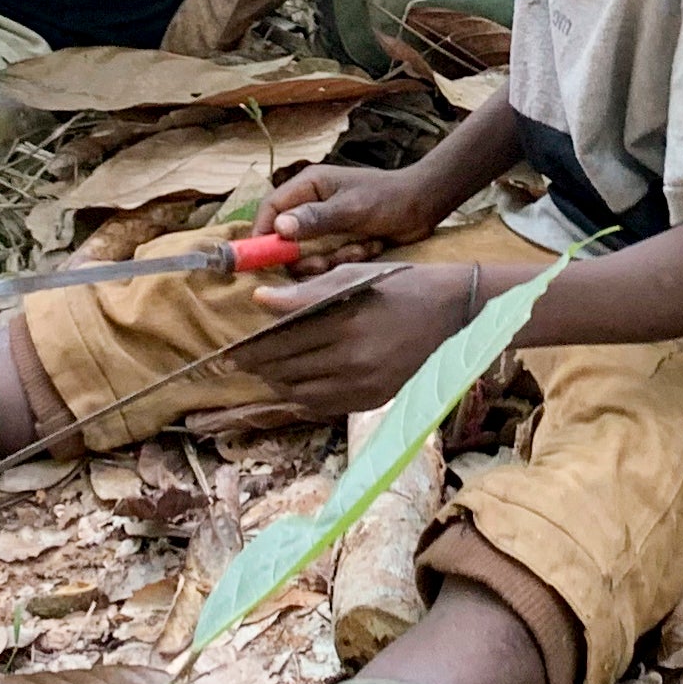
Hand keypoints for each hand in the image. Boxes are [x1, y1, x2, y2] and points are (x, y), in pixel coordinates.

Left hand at [228, 262, 483, 419]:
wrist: (456, 313)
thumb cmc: (400, 286)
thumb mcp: (352, 276)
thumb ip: (305, 293)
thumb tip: (260, 300)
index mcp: (344, 323)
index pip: (281, 343)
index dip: (249, 351)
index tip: (226, 355)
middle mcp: (352, 359)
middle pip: (285, 370)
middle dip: (257, 368)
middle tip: (234, 366)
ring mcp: (364, 384)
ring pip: (301, 393)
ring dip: (277, 385)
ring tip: (265, 374)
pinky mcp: (374, 399)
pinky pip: (325, 406)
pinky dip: (303, 399)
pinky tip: (294, 388)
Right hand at [261, 161, 444, 256]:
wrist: (425, 206)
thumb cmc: (388, 199)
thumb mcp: (351, 209)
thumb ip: (316, 219)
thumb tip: (279, 228)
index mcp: (309, 186)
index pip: (271, 209)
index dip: (262, 234)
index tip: (264, 258)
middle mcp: (312, 205)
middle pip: (287, 239)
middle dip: (306, 255)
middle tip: (326, 262)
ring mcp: (327, 224)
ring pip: (311, 254)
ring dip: (334, 258)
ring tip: (360, 247)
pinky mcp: (341, 240)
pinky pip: (331, 259)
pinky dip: (349, 258)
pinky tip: (370, 247)